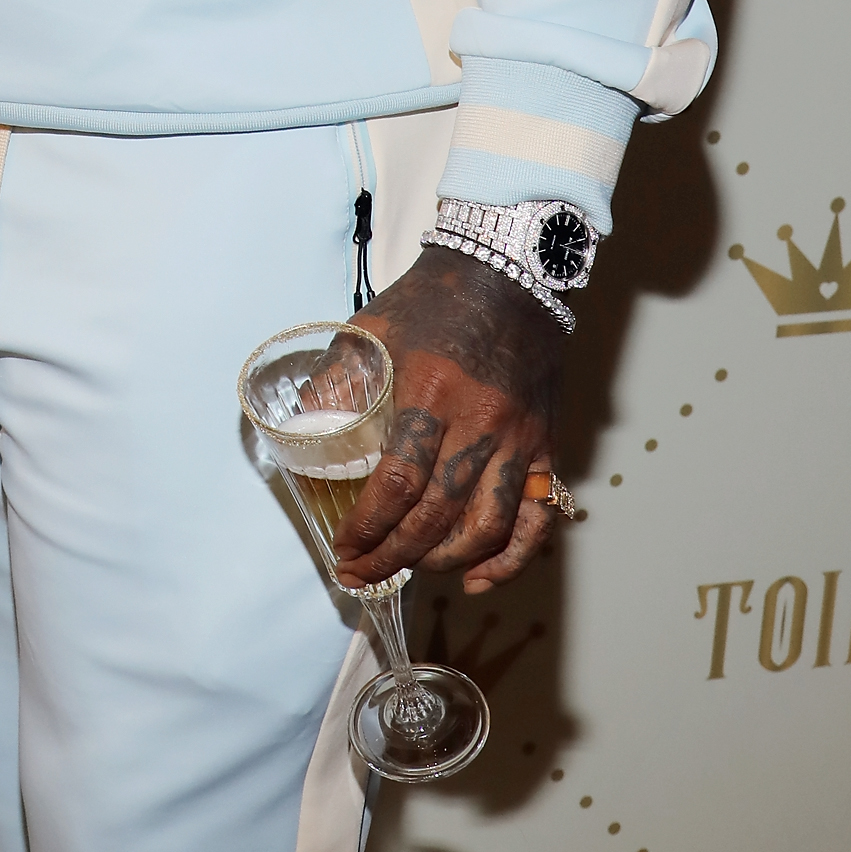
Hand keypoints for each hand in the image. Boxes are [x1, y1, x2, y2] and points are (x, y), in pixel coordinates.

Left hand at [331, 246, 563, 596]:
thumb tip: (304, 434)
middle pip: (438, 515)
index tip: (343, 547)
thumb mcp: (369, 331)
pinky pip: (537, 518)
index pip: (399, 483)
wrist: (508, 272)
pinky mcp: (546, 446)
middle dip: (394, 556)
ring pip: (487, 526)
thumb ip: (336, 383)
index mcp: (431, 392)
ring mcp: (519, 439)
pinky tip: (479, 578)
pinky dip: (511, 558)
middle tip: (363, 574)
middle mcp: (480, 423)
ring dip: (444, 561)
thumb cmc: (432, 301)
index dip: (368, 527)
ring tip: (408, 568)